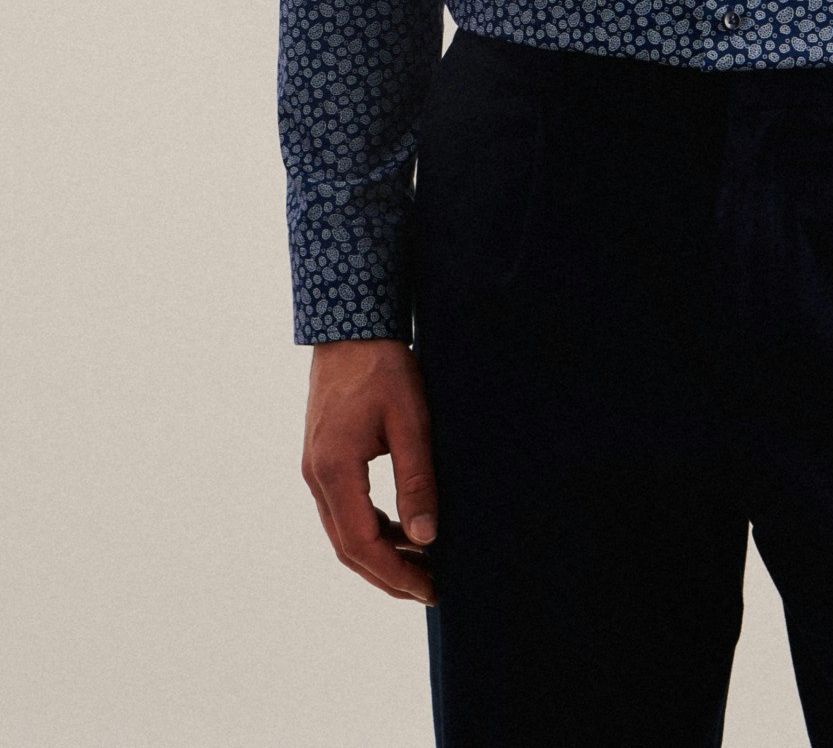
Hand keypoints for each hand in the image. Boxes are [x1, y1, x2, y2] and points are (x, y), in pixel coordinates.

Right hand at [301, 338, 438, 604]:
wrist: (351, 328)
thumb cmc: (384, 368)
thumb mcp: (410, 421)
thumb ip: (417, 480)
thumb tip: (427, 537)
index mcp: (334, 470)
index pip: (362, 544)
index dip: (396, 574)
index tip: (430, 588)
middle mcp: (316, 476)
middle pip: (347, 548)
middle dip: (388, 575)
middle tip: (430, 589)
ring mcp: (315, 469)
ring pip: (343, 532)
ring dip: (380, 555)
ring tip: (422, 566)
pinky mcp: (324, 460)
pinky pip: (343, 510)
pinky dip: (372, 529)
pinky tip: (402, 531)